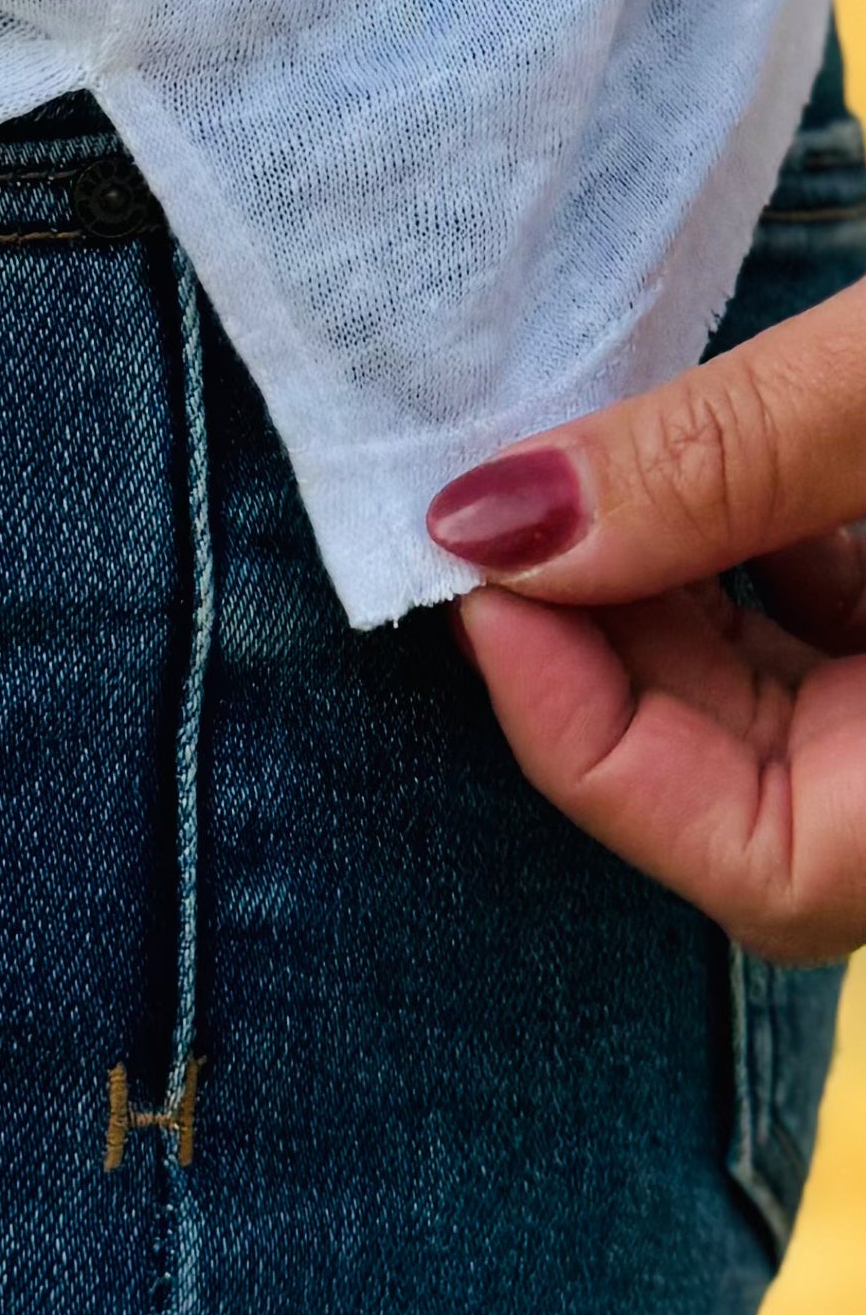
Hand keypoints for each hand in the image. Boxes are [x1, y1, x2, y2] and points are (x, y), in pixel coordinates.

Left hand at [428, 288, 865, 960]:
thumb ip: (728, 458)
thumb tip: (502, 520)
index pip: (769, 870)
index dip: (594, 741)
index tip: (486, 582)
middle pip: (766, 793)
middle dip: (608, 653)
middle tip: (497, 508)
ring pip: (804, 709)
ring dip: (677, 597)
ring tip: (582, 462)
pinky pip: (852, 628)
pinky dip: (766, 551)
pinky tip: (717, 444)